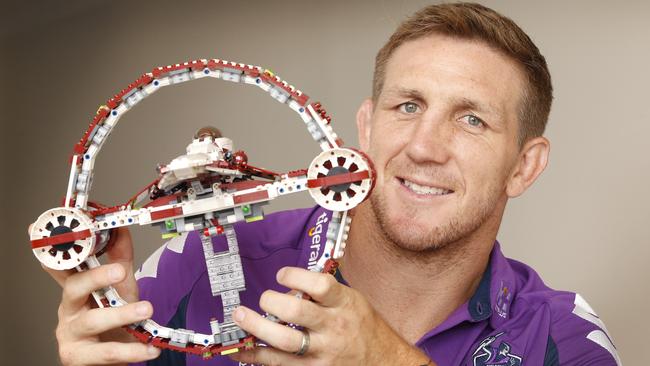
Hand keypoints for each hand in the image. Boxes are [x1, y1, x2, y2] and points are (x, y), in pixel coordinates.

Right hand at [41, 227, 160, 364]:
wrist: (116, 356)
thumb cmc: (114, 322)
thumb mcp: (120, 288)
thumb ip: (120, 260)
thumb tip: (121, 230)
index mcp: (75, 289)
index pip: (64, 266)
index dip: (62, 251)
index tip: (70, 235)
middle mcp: (68, 309)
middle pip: (74, 288)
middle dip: (96, 277)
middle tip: (120, 271)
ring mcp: (70, 334)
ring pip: (92, 321)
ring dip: (122, 314)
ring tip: (146, 310)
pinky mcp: (77, 357)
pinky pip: (106, 352)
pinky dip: (131, 351)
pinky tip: (149, 348)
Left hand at [228, 267, 434, 365]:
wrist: (385, 362)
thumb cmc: (364, 327)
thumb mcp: (352, 301)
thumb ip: (324, 294)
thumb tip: (289, 288)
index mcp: (344, 304)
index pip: (319, 285)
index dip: (296, 276)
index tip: (281, 274)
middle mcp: (334, 328)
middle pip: (295, 312)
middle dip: (271, 302)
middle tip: (261, 298)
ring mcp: (322, 353)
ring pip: (283, 341)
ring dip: (256, 328)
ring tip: (240, 316)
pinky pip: (279, 365)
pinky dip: (257, 357)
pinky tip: (243, 350)